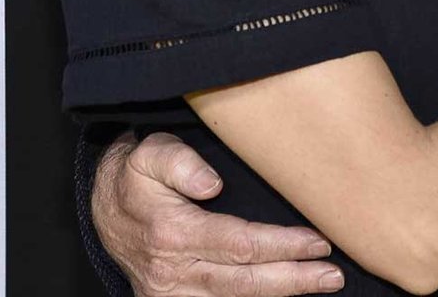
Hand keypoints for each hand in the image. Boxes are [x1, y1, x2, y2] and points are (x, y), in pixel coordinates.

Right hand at [93, 130, 344, 295]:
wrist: (104, 209)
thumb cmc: (136, 177)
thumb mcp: (149, 155)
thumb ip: (179, 162)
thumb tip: (210, 183)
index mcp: (173, 234)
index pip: (239, 245)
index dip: (282, 246)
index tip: (318, 241)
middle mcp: (173, 273)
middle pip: (243, 283)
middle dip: (292, 280)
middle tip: (332, 275)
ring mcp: (170, 295)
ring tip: (321, 287)